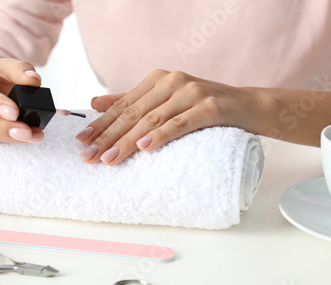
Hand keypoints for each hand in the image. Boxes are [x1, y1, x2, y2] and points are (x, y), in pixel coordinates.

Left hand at [75, 70, 261, 164]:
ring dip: (127, 142)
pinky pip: (180, 123)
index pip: (123, 105)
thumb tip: (95, 103)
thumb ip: (132, 100)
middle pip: (133, 113)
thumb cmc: (204, 106)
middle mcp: (172, 81)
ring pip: (151, 120)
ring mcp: (191, 92)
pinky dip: (160, 135)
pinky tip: (143, 147)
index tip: (82, 141)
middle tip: (89, 156)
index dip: (100, 123)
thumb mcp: (166, 100)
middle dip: (107, 136)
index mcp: (158, 79)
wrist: (249, 106)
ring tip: (109, 159)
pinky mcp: (210, 106)